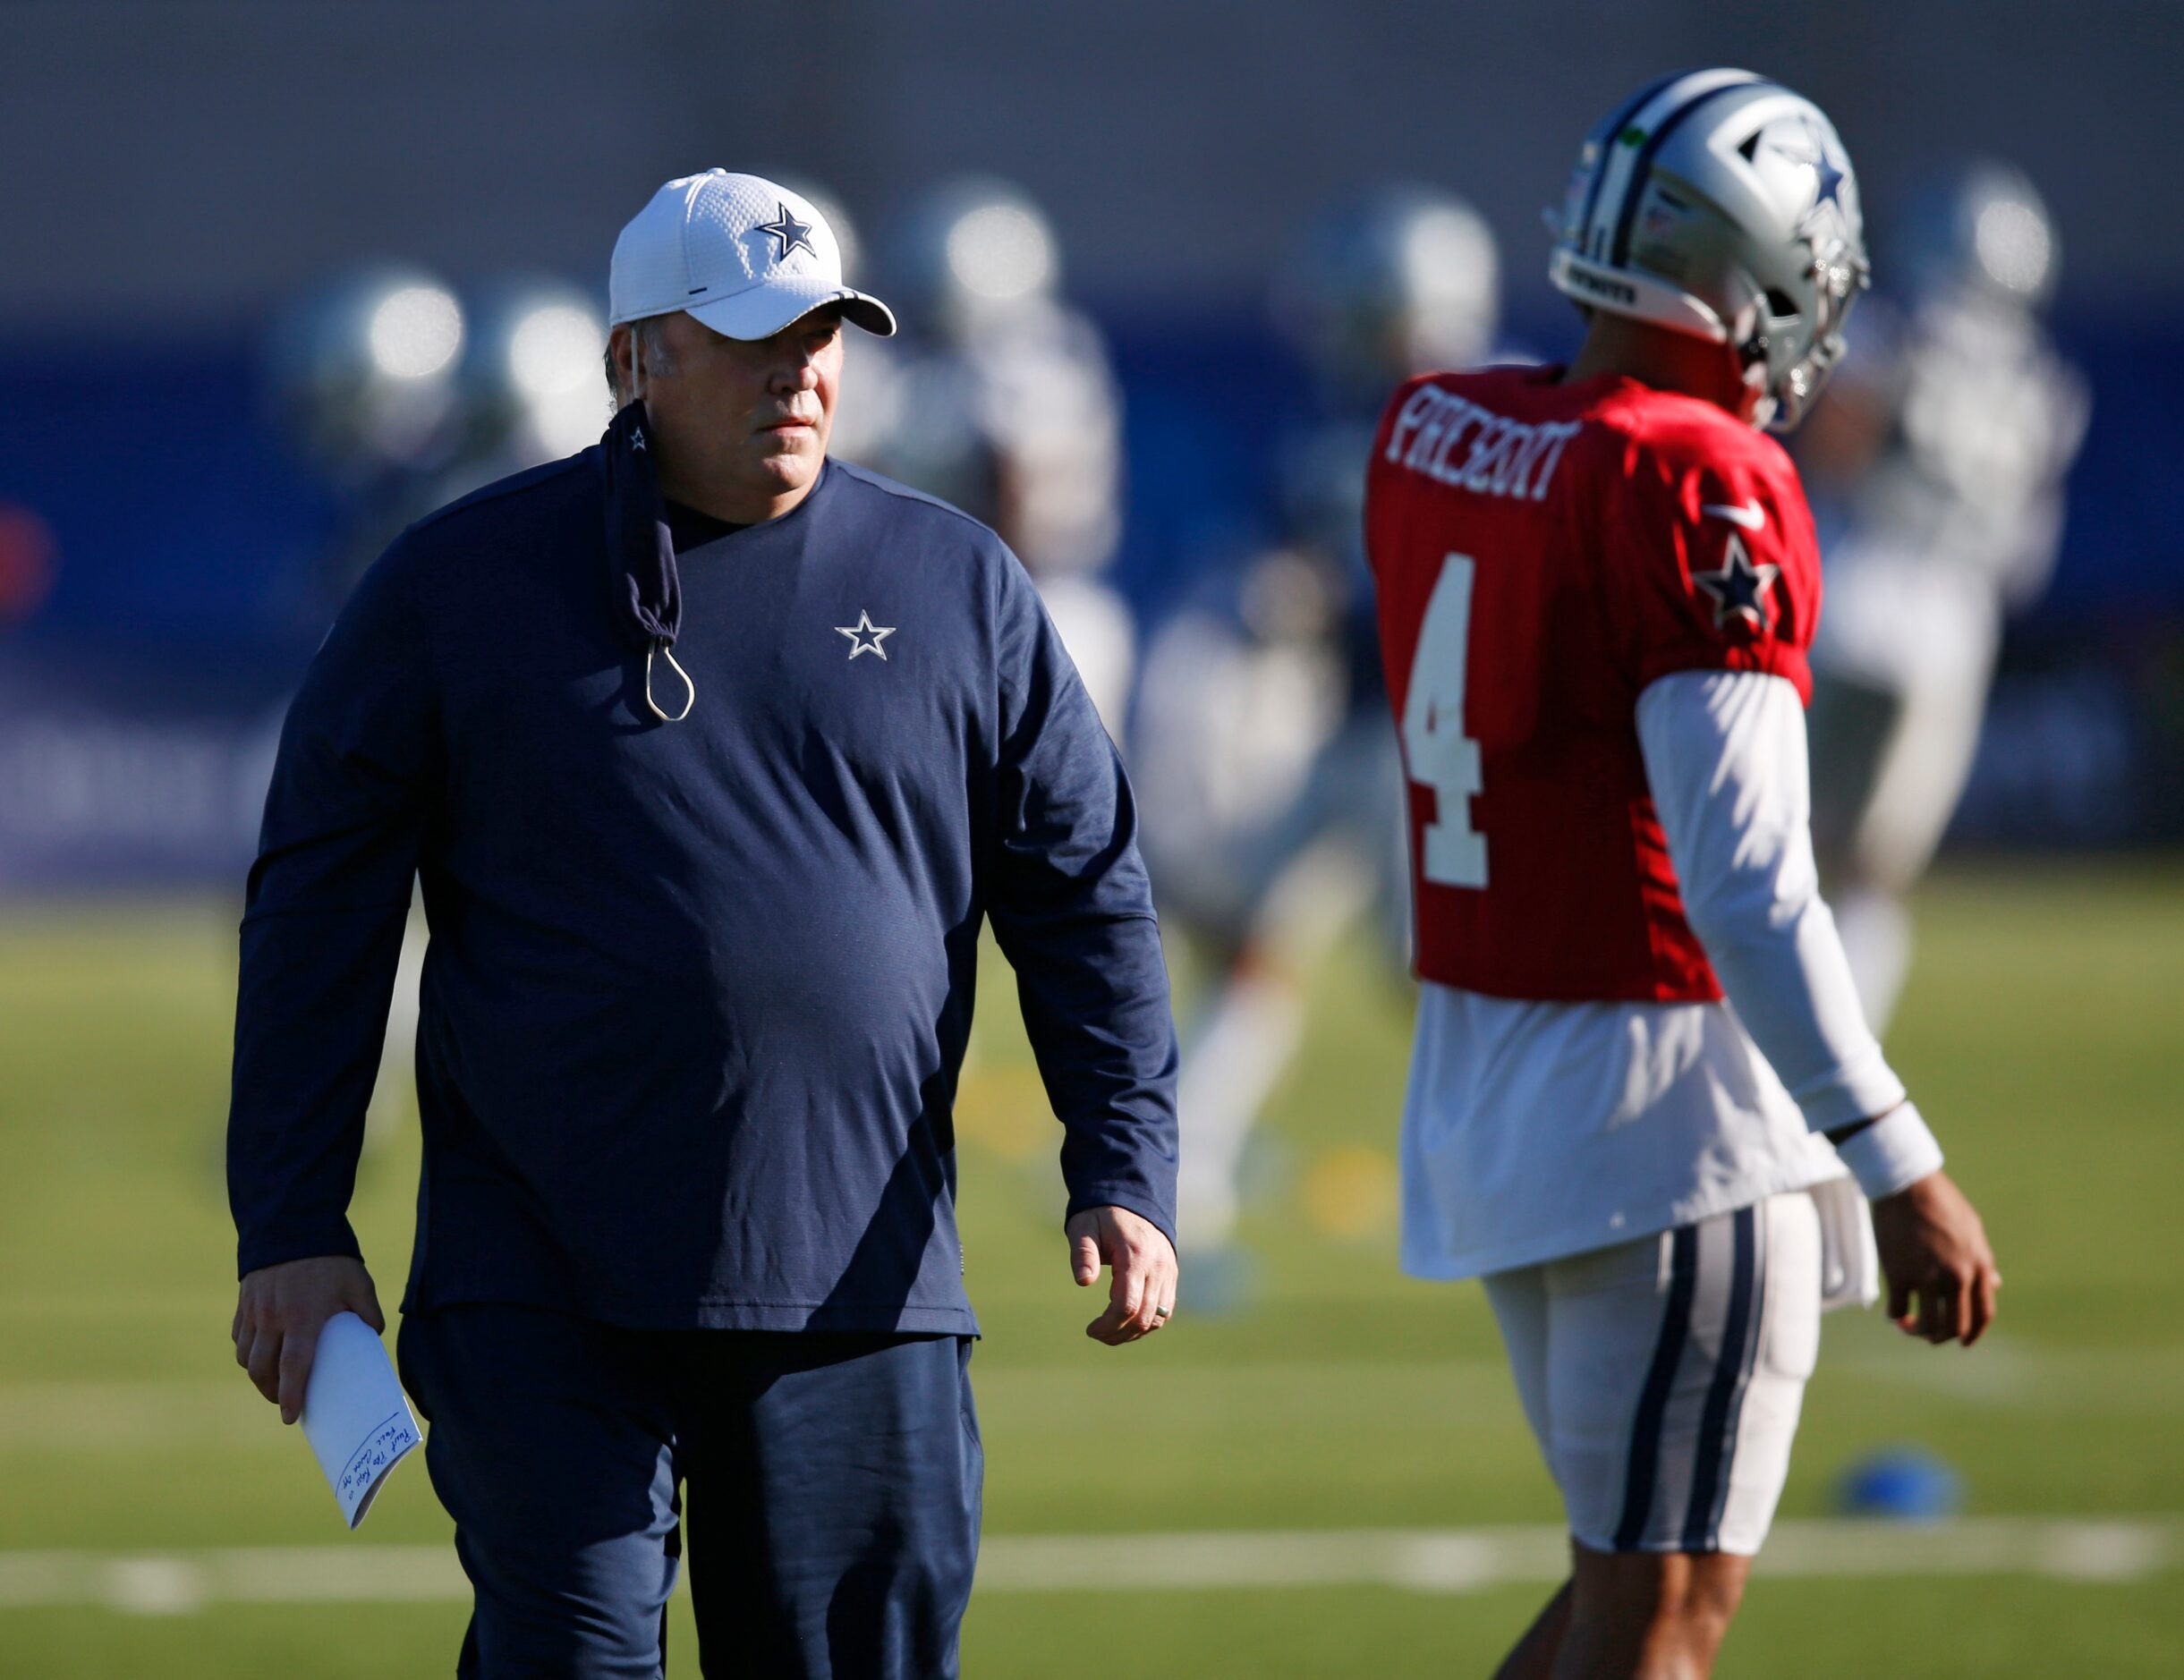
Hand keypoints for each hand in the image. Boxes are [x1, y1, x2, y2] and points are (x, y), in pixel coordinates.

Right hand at [232, 1255, 384, 1423]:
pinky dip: (248, 1351)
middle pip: (262, 1370)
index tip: (290, 1417)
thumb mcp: (358, 1285)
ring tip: (273, 1383)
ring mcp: (254, 1311)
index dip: (291, 1395)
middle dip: (271, 1392)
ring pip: (246, 1357)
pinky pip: (240, 1338)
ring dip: (257, 1375)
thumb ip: (367, 1314)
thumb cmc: (331, 1260)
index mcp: (303, 1317)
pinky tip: (261, 1354)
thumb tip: (372, 1338)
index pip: (293, 1366)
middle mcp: (273, 1318)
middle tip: (284, 1402)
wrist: (293, 1226)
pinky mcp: (243, 1303)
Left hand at [1066, 1206, 1177, 1344]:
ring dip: (1134, 1332)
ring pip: (1157, 1318)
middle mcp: (1158, 1266)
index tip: (1090, 1330)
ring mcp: (1168, 1272)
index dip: (1108, 1325)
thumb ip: (1083, 1253)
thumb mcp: (1084, 1228)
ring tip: (1110, 1333)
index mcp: (1136, 1254)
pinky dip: (1147, 1323)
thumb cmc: (1102, 1216)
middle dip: (1118, 1333)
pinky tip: (1127, 1324)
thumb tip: (1083, 1281)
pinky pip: (1165, 1311)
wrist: (1133, 1198)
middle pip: (1143, 1316)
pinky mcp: (1171, 1276)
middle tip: (1096, 1334)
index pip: (1127, 1304)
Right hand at [1870, 1171, 1999, 1346]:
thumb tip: (1994, 1283)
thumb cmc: (1940, 1202)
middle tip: (1928, 1334)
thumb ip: (1982, 1260)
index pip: (1983, 1314)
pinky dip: (1895, 1316)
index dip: (1973, 1334)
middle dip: (1941, 1337)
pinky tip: (1893, 1312)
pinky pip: (1899, 1309)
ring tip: (1908, 1326)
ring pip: (1928, 1325)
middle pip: (1956, 1326)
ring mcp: (1928, 1275)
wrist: (1907, 1184)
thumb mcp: (1972, 1230)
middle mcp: (1958, 1275)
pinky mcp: (1900, 1273)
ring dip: (1918, 1332)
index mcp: (1979, 1265)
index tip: (1962, 1342)